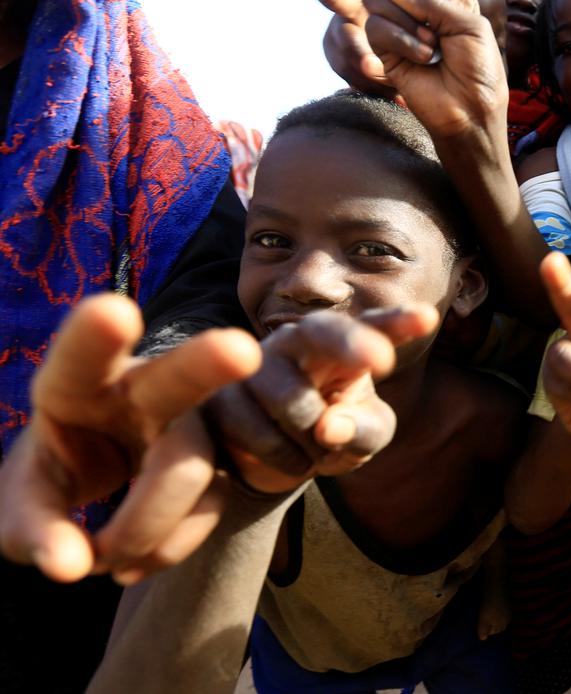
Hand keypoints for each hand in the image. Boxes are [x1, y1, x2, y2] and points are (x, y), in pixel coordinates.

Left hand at [0, 294, 261, 583]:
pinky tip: (132, 562)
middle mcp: (143, 390)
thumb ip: (36, 530)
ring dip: (147, 528)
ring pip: (190, 467)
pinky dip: (167, 547)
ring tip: (103, 562)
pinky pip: (208, 507)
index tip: (113, 310)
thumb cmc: (53, 477)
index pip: (80, 354)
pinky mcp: (220, 463)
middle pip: (178, 375)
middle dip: (208, 361)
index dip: (96, 332)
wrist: (94, 491)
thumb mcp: (22, 504)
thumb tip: (73, 568)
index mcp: (76, 383)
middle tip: (239, 350)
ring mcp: (190, 423)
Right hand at [204, 306, 439, 494]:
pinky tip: (289, 459)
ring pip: (293, 401)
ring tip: (317, 450)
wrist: (266, 462)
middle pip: (323, 331)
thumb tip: (329, 428)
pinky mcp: (221, 397)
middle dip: (353, 342)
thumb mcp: (363, 437)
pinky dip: (284, 458)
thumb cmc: (327, 435)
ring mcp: (254, 364)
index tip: (428, 319)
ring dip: (313, 442)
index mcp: (342, 345)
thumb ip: (363, 430)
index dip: (397, 321)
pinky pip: (259, 432)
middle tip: (380, 362)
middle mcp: (297, 341)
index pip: (373, 326)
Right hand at [260, 0, 506, 138]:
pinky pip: (380, 24)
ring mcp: (405, 22)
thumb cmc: (478, 71)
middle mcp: (429, 5)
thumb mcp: (470, 26)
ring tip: (431, 47)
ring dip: (410, 19)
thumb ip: (437, 0)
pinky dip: (402, 39)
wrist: (468, 110)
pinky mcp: (385, 45)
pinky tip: (421, 58)